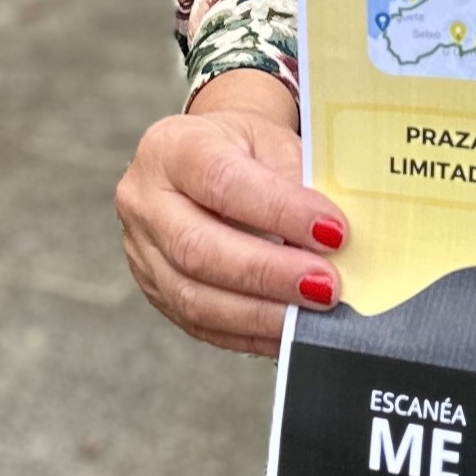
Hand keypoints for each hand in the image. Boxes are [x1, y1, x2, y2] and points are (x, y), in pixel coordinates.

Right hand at [117, 69, 347, 355]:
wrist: (208, 158)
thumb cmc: (244, 148)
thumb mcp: (271, 141)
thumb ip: (296, 182)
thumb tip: (332, 240)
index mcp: (173, 148)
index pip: (223, 182)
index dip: (279, 212)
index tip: (333, 232)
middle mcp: (146, 201)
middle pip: (199, 249)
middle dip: (268, 274)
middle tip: (325, 286)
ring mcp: (142, 252)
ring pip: (193, 298)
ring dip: (260, 314)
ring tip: (310, 315)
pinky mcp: (155, 292)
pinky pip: (200, 324)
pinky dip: (249, 334)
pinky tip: (287, 332)